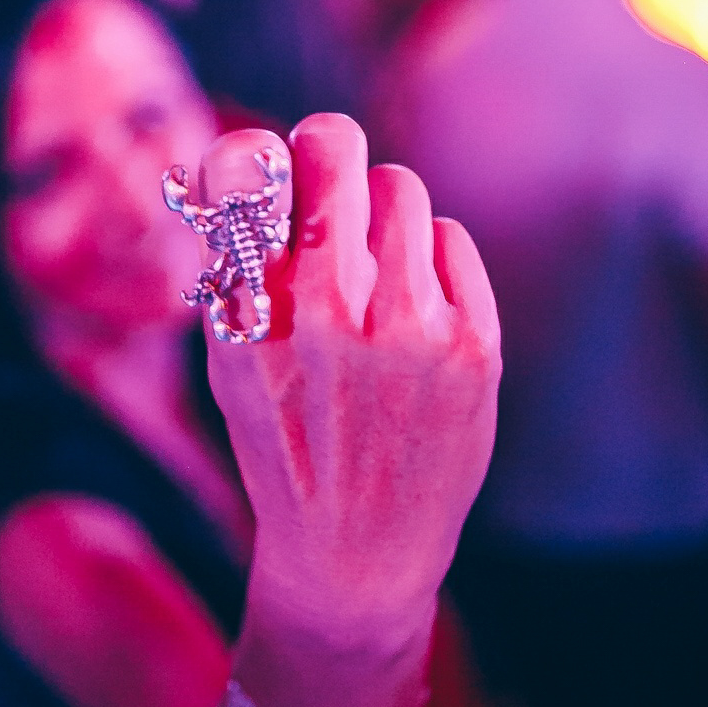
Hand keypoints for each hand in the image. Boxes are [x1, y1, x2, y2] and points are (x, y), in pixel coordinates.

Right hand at [196, 115, 499, 641]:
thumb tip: (255, 162)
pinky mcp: (474, 344)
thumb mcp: (233, 366)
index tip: (278, 162)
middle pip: (341, 153)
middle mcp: (338, 314)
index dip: (266, 152)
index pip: (256, 171)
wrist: (360, 555)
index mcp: (262, 316)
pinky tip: (410, 313)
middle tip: (328, 181)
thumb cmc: (286, 447)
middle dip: (330, 159)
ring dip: (381, 214)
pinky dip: (428, 262)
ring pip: (403, 190)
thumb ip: (239, 269)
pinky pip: (450, 240)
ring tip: (370, 269)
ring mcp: (416, 329)